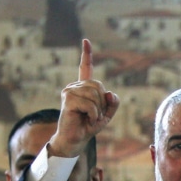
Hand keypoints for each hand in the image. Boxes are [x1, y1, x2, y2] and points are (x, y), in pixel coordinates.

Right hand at [51, 39, 119, 157]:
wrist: (75, 140)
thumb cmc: (89, 126)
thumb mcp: (107, 114)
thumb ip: (113, 102)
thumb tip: (109, 93)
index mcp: (83, 87)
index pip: (85, 68)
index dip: (87, 54)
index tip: (86, 41)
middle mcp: (74, 86)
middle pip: (99, 86)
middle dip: (102, 103)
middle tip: (94, 114)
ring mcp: (69, 91)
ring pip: (96, 95)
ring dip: (98, 110)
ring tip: (89, 117)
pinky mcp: (68, 99)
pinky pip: (91, 105)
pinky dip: (93, 115)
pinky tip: (86, 119)